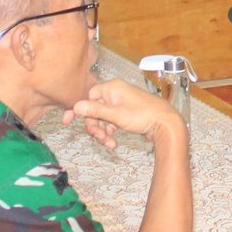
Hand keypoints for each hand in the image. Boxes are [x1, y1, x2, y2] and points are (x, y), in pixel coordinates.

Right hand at [68, 78, 185, 144]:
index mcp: (112, 88)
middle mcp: (115, 93)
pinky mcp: (125, 113)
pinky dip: (110, 132)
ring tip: (109, 144)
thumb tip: (76, 106)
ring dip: (102, 132)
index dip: (78, 109)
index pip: (88, 96)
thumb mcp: (116, 115)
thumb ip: (95, 111)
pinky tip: (114, 143)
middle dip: (94, 126)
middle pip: (94, 110)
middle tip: (99, 138)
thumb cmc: (143, 115)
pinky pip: (110, 122)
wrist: (165, 123)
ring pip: (102, 118)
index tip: (66, 122)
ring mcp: (120, 103)